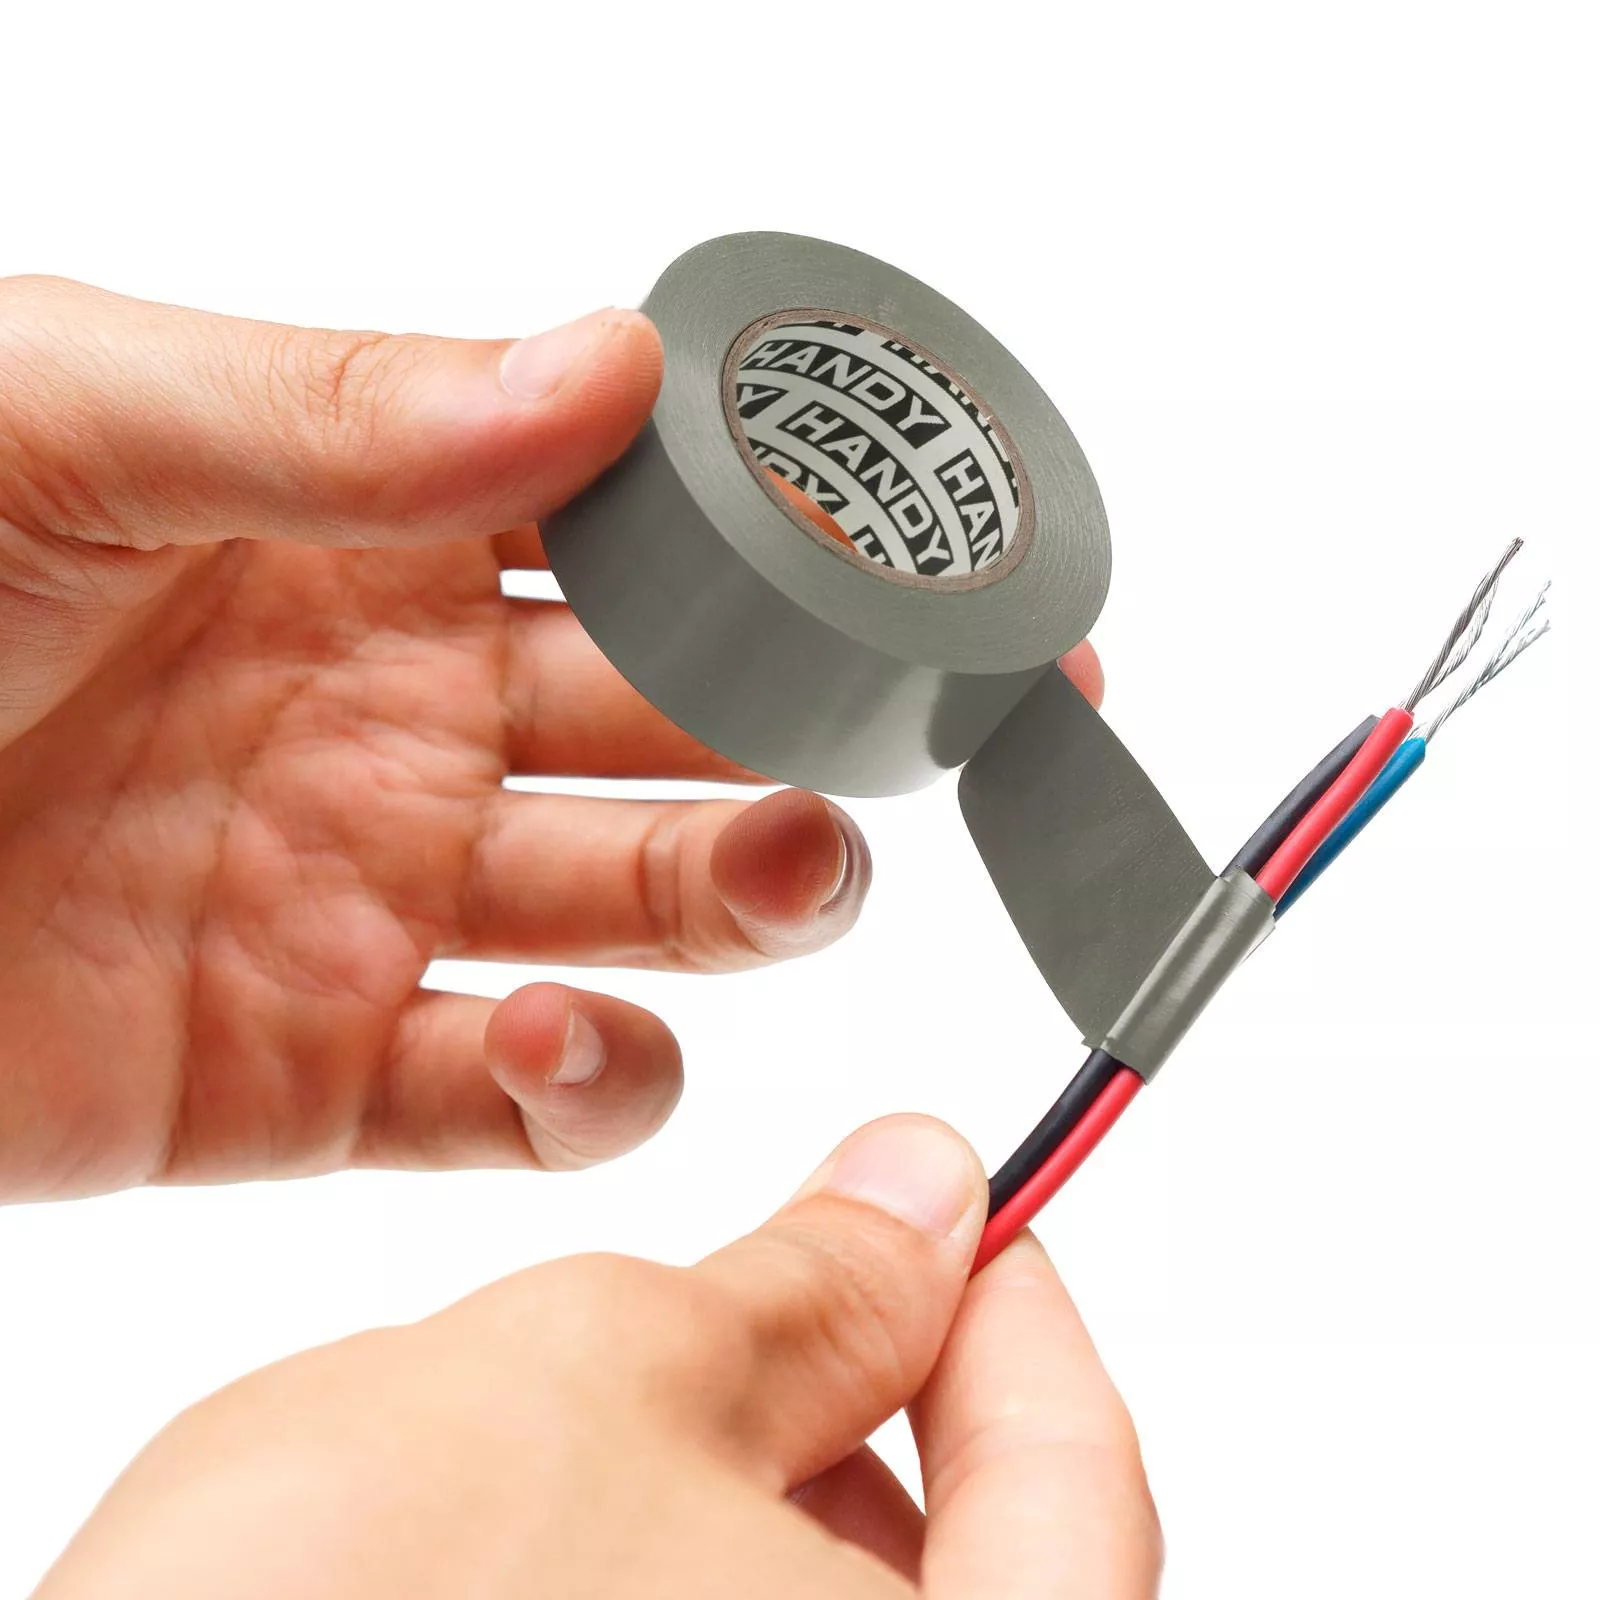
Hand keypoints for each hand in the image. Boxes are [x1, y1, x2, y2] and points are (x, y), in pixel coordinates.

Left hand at [0, 277, 879, 1198]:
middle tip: (904, 736)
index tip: (925, 565)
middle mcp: (409, 717)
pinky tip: (562, 1036)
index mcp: (371, 537)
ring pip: (652, 910)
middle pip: (690, 725)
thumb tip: (612, 366)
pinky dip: (587, 1085)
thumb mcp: (56, 424)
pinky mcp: (321, 1078)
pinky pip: (519, 1099)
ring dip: (758, 896)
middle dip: (818, 728)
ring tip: (794, 873)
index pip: (644, 527)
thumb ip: (341, 411)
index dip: (798, 539)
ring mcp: (379, 900)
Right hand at [34, 1117, 1160, 1597]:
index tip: (952, 1208)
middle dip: (874, 1396)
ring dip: (761, 1492)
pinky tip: (562, 1532)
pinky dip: (674, 1581)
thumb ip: (805, 1285)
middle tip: (791, 1281)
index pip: (1080, 1471)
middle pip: (979, 1566)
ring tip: (626, 1414)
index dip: (1014, 1302)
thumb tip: (923, 1189)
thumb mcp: (604, 1379)